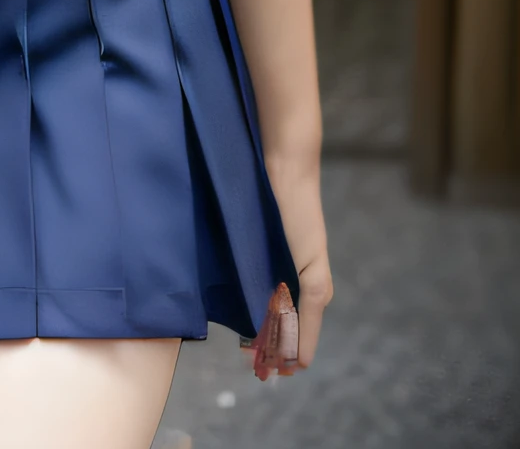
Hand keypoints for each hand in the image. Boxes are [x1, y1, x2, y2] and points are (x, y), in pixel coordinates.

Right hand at [264, 154, 331, 373]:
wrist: (282, 169)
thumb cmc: (260, 193)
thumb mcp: (249, 232)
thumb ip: (244, 256)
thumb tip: (222, 274)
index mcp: (289, 268)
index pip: (283, 313)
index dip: (272, 337)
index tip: (255, 355)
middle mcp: (305, 278)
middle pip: (291, 324)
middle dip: (278, 349)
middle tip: (261, 368)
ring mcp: (312, 278)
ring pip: (300, 324)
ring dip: (288, 347)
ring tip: (275, 368)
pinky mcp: (314, 275)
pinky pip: (308, 313)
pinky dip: (303, 336)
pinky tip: (298, 356)